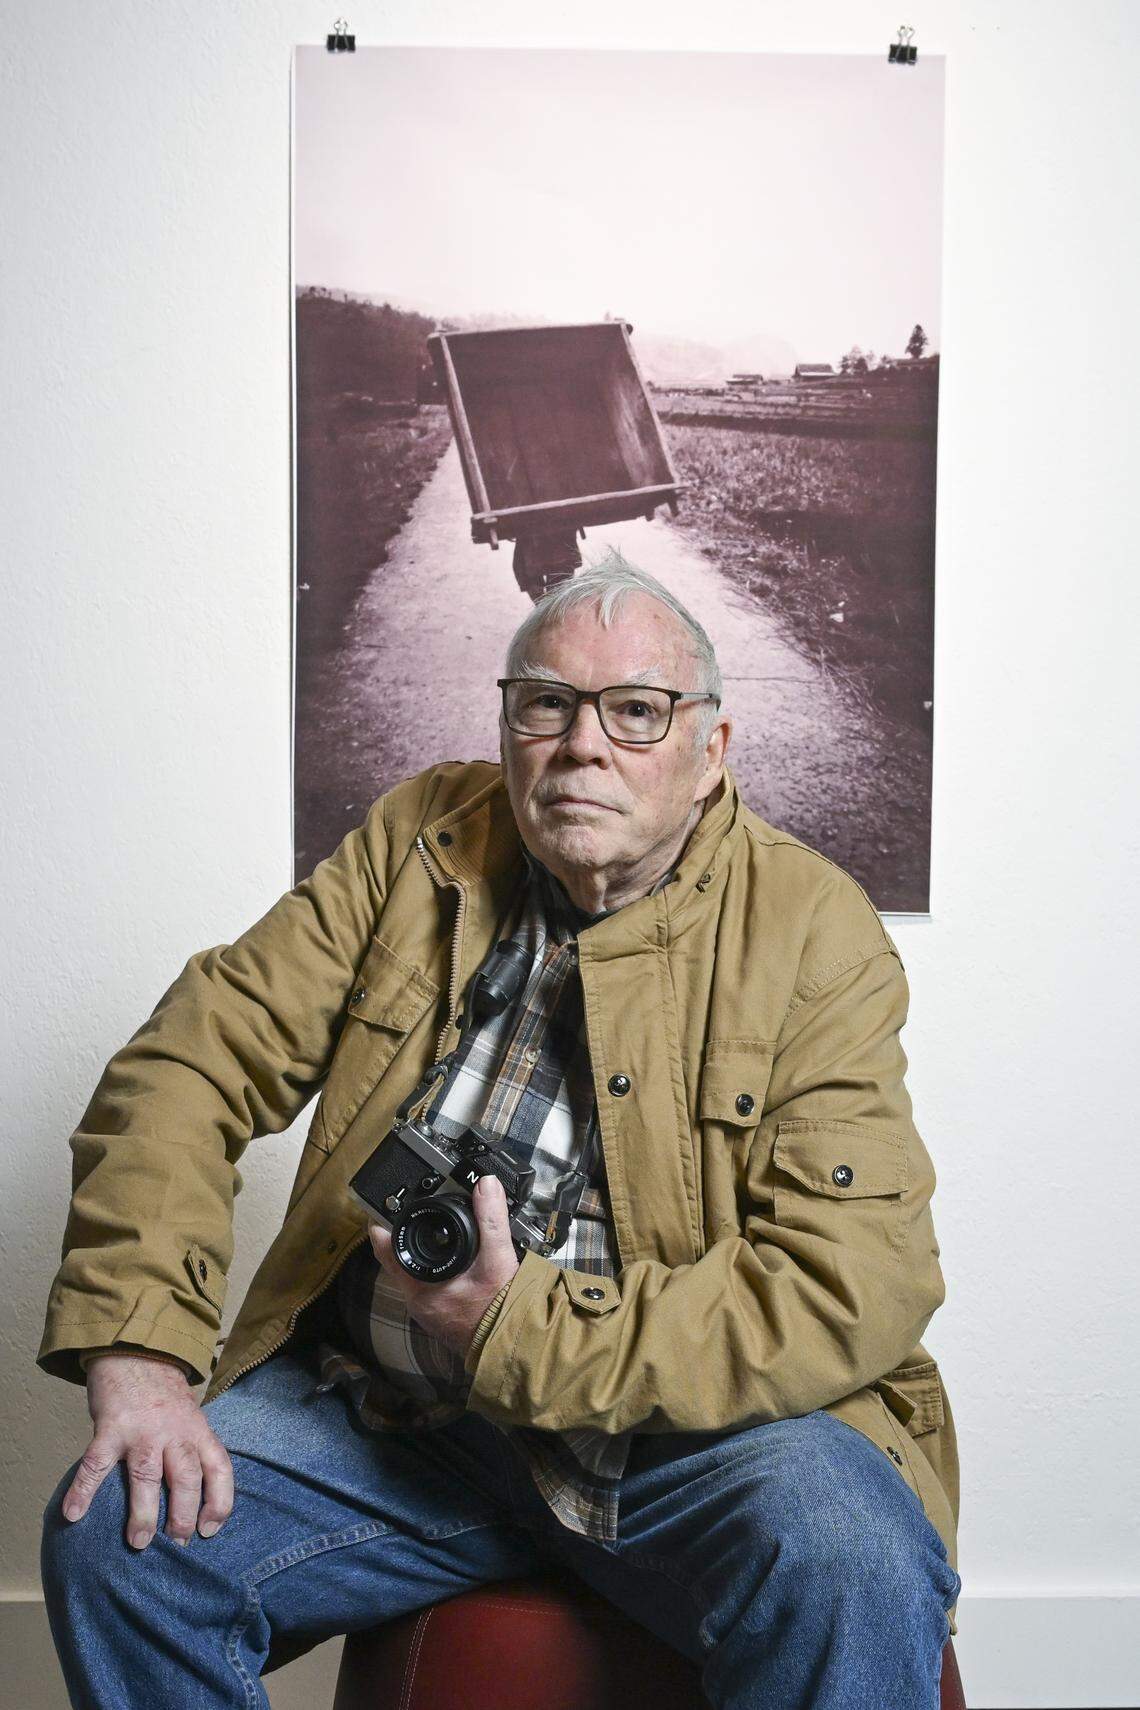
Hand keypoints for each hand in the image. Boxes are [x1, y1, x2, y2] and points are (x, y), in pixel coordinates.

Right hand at [61, 1355, 233, 1550]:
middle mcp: (174, 1431)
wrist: (136, 1350)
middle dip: (182, 1516)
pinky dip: (83, 1491)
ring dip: (143, 1513)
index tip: (210, 1530)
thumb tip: (193, 1498)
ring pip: (147, 1476)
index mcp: (197, 1430)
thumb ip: (191, 1449)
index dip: (219, 1501)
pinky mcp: (110, 1428)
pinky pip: (96, 1464)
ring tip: (138, 1542)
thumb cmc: (163, 1392)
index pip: (219, 1468)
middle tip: (176, 1545)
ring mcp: (141, 1430)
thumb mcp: (190, 1416)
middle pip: (186, 1477)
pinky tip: (73, 1514)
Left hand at [369, 1174, 520, 1357]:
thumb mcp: (498, 1258)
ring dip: (419, 1256)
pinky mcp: (440, 1317)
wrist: (512, 1346)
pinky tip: (447, 1265)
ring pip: (413, 1276)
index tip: (380, 1210)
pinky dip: (433, 1272)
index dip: (382, 1227)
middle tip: (406, 1215)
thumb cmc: (500, 1310)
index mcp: (421, 1286)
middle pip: (399, 1263)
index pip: (388, 1251)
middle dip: (403, 1238)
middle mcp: (418, 1302)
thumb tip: (486, 1185)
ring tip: (427, 1235)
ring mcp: (428, 1312)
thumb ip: (491, 1220)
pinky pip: (427, 1288)